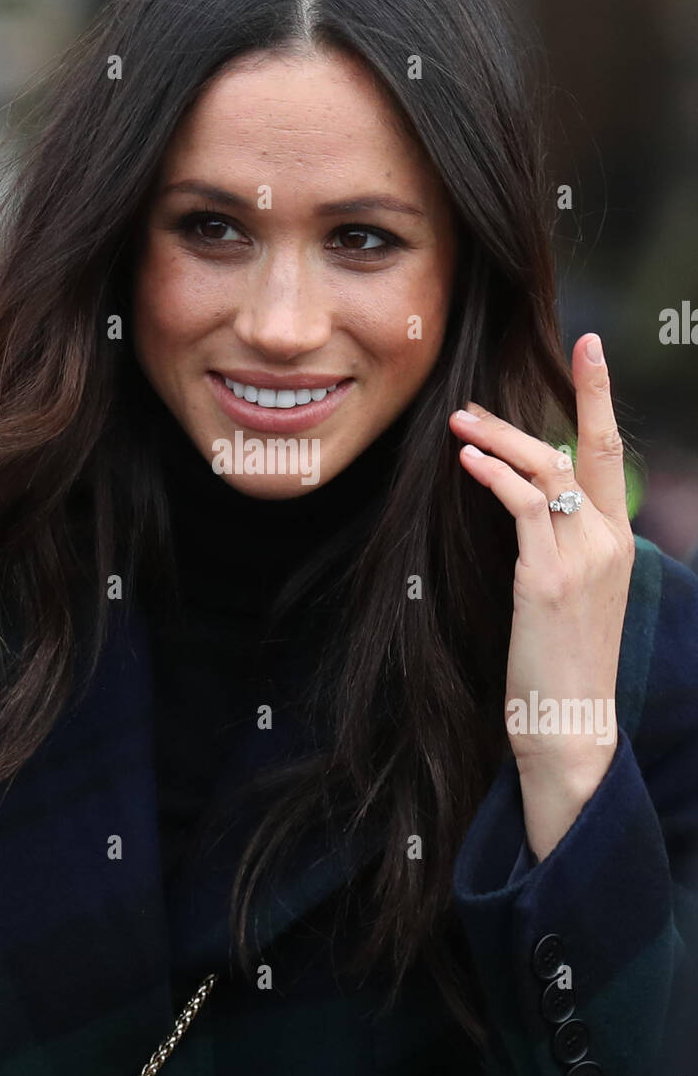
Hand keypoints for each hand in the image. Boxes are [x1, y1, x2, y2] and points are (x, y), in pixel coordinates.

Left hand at [448, 332, 635, 860]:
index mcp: (617, 544)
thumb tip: (527, 506)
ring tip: (458, 423)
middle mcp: (609, 542)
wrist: (570, 725)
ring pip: (548, 470)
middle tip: (480, 395)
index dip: (600, 398)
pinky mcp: (548, 578)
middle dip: (561, 397)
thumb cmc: (560, 665)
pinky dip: (494, 475)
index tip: (590, 350)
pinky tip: (466, 460)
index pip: (610, 457)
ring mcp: (583, 558)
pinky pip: (523, 505)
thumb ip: (559, 547)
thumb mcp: (572, 597)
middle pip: (588, 448)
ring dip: (500, 439)